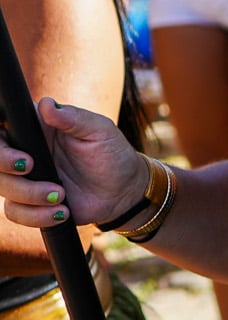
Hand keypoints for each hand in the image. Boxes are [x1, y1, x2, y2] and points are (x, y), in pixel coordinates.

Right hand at [0, 98, 150, 229]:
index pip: (3, 126)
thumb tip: (46, 104)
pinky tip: (62, 212)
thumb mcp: (99, 130)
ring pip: (2, 186)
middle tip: (29, 166)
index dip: (0, 140)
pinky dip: (36, 215)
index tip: (17, 147)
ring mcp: (25, 178)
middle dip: (3, 163)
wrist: (122, 190)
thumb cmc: (111, 152)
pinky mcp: (29, 202)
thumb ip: (73, 117)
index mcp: (37, 128)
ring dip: (29, 194)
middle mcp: (24, 151)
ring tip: (61, 195)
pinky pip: (15, 211)